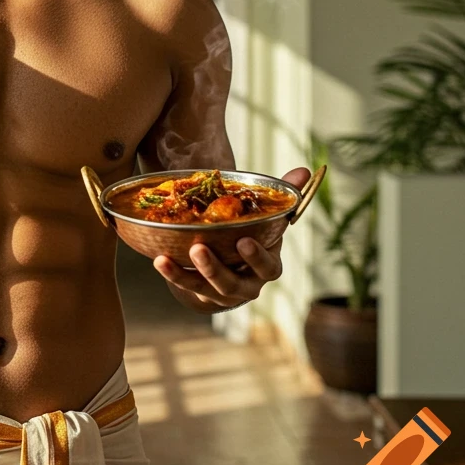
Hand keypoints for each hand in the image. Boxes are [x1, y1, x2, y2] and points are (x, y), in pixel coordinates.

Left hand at [154, 167, 311, 313]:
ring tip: (166, 259)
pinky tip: (159, 260)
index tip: (244, 241)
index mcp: (267, 266)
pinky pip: (186, 287)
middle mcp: (247, 284)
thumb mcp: (267, 217)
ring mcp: (222, 292)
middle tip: (199, 249)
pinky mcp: (201, 294)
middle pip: (233, 283)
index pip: (267, 266)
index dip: (257, 257)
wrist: (233, 265)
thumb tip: (305, 170)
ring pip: (206, 288)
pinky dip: (172, 274)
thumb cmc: (252, 233)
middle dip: (215, 268)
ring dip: (186, 274)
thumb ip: (283, 195)